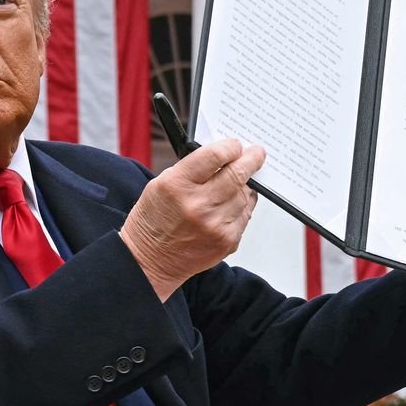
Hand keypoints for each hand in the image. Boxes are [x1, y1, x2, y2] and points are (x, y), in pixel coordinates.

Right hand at [120, 139, 265, 301]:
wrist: (150, 260)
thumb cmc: (154, 221)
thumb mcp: (161, 183)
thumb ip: (192, 168)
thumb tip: (222, 156)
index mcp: (178, 185)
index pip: (215, 155)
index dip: (230, 146)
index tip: (235, 145)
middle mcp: (198, 205)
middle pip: (237, 174)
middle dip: (251, 159)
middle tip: (256, 154)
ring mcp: (215, 225)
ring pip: (245, 194)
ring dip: (245, 185)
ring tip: (238, 182)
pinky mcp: (226, 241)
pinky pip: (245, 215)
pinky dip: (242, 206)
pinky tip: (231, 204)